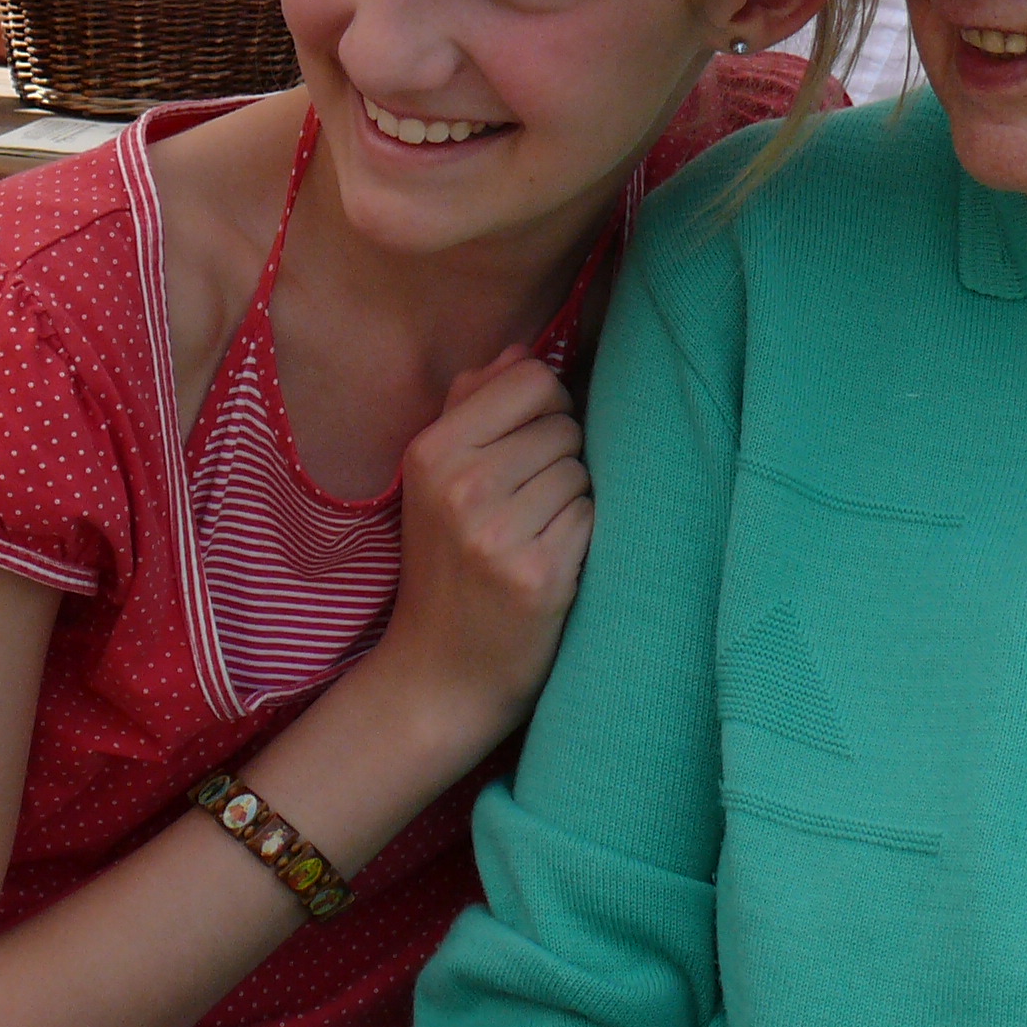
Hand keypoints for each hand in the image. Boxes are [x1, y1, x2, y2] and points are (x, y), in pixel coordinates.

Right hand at [369, 350, 592, 755]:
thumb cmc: (445, 568)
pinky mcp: (540, 575)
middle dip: (560, 459)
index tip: (531, 447)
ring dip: (574, 501)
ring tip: (536, 536)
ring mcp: (498, 532)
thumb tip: (520, 349)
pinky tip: (552, 564)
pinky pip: (594, 518)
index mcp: (431, 451)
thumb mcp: (433, 483)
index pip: (531, 379)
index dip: (547, 408)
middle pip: (564, 425)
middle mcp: (460, 485)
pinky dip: (584, 538)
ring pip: (583, 471)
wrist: (438, 676)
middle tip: (528, 507)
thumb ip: (471, 408)